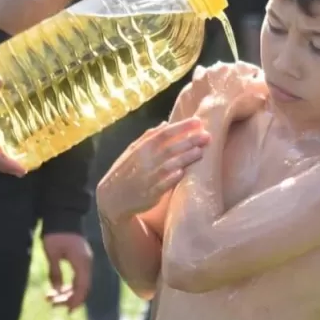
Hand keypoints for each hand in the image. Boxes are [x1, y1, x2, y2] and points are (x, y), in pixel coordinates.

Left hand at [42, 233, 91, 311]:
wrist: (63, 216)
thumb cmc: (56, 233)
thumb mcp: (51, 253)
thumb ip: (54, 272)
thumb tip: (55, 290)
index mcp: (82, 262)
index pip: (82, 287)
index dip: (75, 300)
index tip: (66, 310)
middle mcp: (86, 263)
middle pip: (82, 288)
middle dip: (68, 299)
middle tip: (52, 304)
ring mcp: (85, 262)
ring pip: (80, 285)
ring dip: (67, 293)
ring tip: (50, 299)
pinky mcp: (81, 260)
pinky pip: (78, 278)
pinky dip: (69, 286)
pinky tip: (57, 290)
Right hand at [97, 119, 211, 219]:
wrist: (112, 198)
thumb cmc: (125, 171)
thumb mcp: (132, 150)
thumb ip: (148, 137)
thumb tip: (165, 123)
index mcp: (142, 147)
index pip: (165, 133)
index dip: (182, 127)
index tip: (198, 121)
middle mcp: (146, 160)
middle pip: (171, 147)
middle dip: (190, 140)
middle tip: (207, 135)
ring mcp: (149, 177)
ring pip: (170, 164)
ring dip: (186, 157)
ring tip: (201, 151)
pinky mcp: (151, 193)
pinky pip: (164, 184)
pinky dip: (173, 177)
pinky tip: (184, 172)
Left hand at [178, 62, 268, 124]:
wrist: (213, 112)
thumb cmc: (239, 104)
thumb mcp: (260, 93)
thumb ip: (266, 84)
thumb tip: (271, 79)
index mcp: (241, 68)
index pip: (252, 70)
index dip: (254, 78)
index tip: (256, 86)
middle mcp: (224, 65)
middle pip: (233, 69)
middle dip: (235, 76)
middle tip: (237, 88)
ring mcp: (208, 71)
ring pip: (216, 70)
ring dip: (219, 77)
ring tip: (221, 87)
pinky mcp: (196, 80)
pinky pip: (200, 76)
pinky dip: (203, 79)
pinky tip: (205, 85)